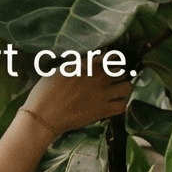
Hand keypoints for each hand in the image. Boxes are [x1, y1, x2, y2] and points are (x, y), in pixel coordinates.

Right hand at [17, 70, 134, 137]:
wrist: (44, 115)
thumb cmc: (45, 91)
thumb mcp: (59, 71)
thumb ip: (76, 65)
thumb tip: (87, 62)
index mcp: (88, 65)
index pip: (110, 57)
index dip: (112, 60)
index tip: (109, 64)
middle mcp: (99, 78)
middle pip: (121, 71)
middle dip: (118, 74)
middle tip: (112, 79)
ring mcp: (103, 95)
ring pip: (127, 87)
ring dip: (123, 88)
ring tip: (116, 91)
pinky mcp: (103, 111)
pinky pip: (122, 106)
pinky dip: (120, 105)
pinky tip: (113, 105)